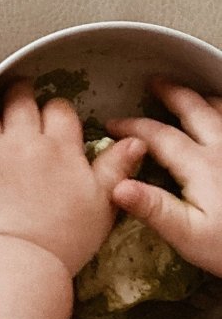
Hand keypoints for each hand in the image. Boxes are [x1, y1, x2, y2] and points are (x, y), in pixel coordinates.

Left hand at [0, 80, 144, 276]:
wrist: (21, 258)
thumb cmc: (65, 237)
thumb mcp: (103, 202)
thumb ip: (115, 168)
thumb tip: (134, 143)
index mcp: (60, 147)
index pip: (59, 109)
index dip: (57, 110)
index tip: (55, 116)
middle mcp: (24, 143)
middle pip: (19, 101)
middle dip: (21, 94)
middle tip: (20, 94)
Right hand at [108, 78, 221, 275]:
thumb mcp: (187, 235)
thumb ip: (152, 208)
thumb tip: (116, 186)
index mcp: (200, 166)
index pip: (159, 136)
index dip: (133, 127)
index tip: (112, 124)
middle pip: (196, 110)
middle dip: (173, 94)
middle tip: (156, 83)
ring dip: (205, 100)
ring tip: (194, 97)